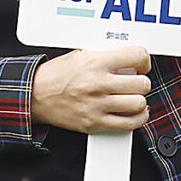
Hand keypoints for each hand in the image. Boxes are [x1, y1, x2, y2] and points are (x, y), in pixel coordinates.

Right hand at [32, 45, 150, 134]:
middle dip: (142, 83)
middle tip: (135, 83)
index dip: (144, 60)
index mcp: (96, 63)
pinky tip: (134, 113)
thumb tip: (127, 59)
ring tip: (133, 98)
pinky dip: (137, 118)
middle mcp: (99, 84)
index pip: (137, 57)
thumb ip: (105, 56)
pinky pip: (129, 124)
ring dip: (139, 101)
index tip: (142, 65)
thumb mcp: (81, 56)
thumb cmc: (57, 76)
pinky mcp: (95, 123)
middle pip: (142, 84)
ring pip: (139, 104)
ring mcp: (98, 105)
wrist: (35, 95)